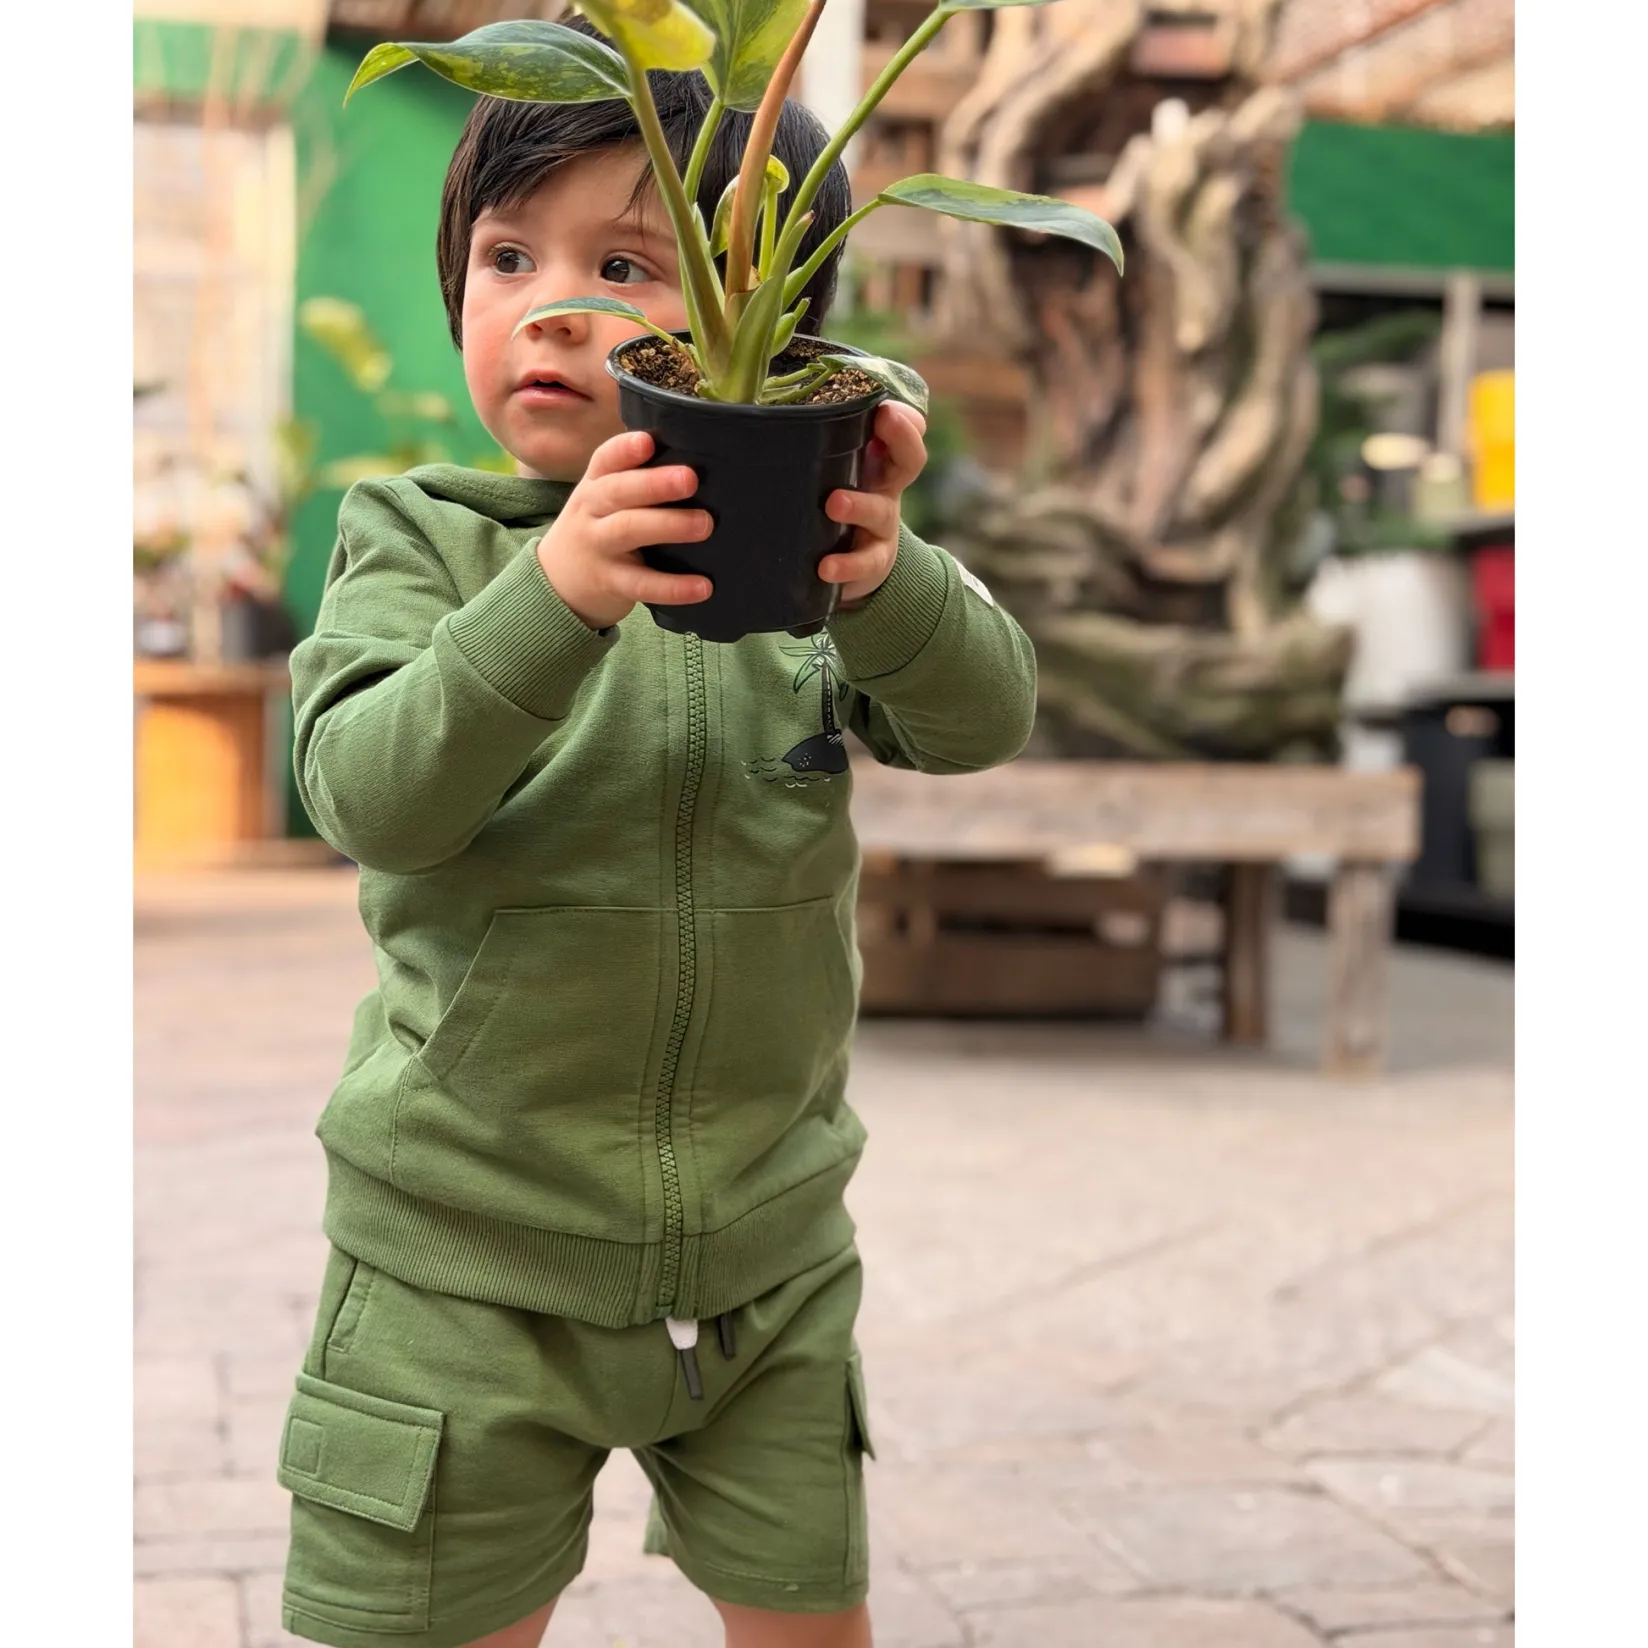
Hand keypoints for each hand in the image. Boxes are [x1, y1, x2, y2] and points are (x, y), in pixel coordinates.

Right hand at [536, 430, 712, 630]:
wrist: (556, 583)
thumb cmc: (597, 529)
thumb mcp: (602, 501)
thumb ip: (635, 481)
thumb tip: (698, 462)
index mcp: (595, 485)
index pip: (605, 460)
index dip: (624, 450)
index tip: (647, 442)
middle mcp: (592, 512)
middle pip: (618, 492)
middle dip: (654, 484)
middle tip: (690, 479)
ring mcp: (598, 548)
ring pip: (628, 531)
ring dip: (668, 526)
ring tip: (705, 525)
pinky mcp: (611, 583)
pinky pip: (642, 585)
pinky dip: (673, 587)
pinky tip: (703, 587)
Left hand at [819, 401, 928, 606]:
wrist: (845, 569)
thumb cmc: (830, 506)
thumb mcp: (829, 475)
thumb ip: (812, 447)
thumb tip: (765, 415)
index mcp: (875, 462)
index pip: (902, 430)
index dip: (901, 417)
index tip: (885, 405)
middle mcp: (885, 489)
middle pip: (910, 459)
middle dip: (902, 438)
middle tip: (885, 419)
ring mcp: (881, 527)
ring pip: (880, 511)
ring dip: (859, 505)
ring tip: (834, 504)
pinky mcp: (871, 563)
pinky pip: (864, 563)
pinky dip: (846, 565)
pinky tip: (826, 568)